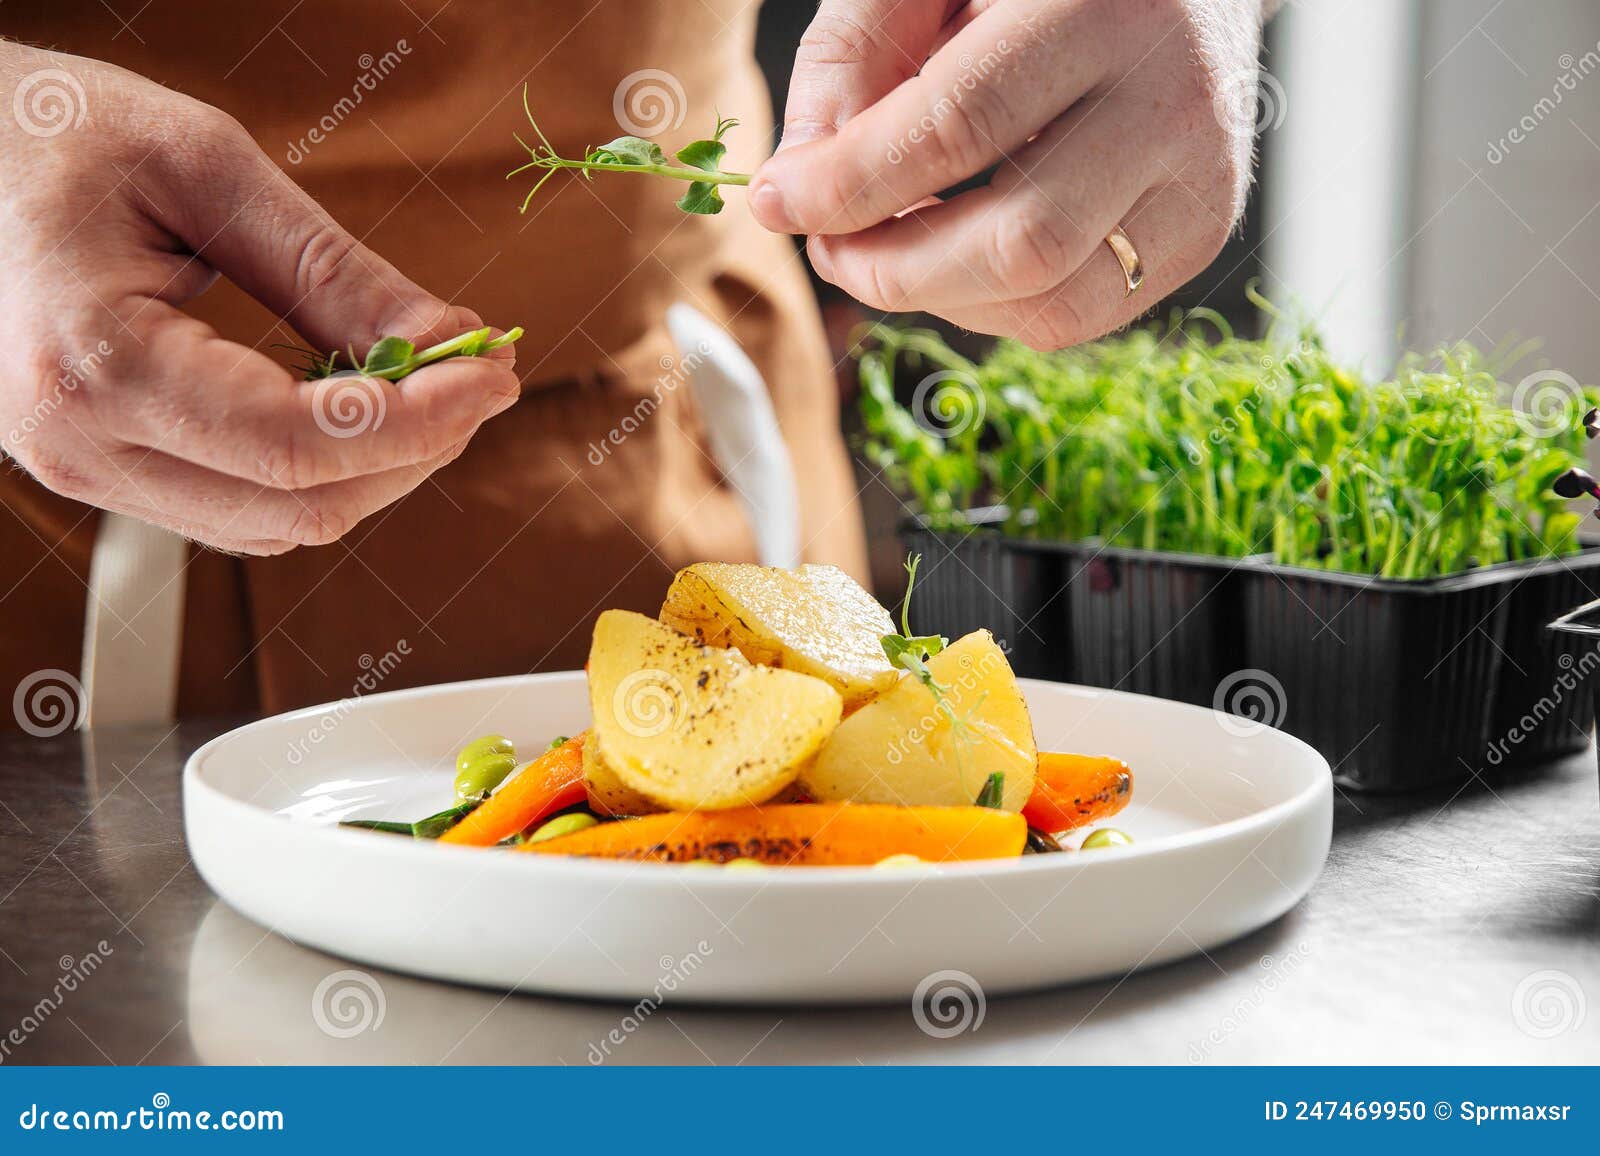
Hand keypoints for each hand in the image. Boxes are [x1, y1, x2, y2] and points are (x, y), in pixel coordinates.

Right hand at [0, 45, 520, 553]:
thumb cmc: (49, 133)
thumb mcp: (206, 169)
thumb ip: (333, 272)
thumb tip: (446, 344)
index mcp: (96, 367)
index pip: (300, 446)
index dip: (421, 421)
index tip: (494, 372)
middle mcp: (81, 448)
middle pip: (303, 506)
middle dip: (416, 448)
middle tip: (480, 373)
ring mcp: (84, 473)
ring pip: (279, 525)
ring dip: (376, 467)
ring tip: (429, 383)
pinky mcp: (103, 471)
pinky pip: (242, 508)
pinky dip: (320, 469)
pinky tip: (356, 404)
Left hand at [752, 0, 1264, 347]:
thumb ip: (852, 55)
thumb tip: (800, 186)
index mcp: (1104, 6)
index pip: (959, 125)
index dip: (852, 181)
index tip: (778, 200)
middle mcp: (1174, 99)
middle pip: (1016, 243)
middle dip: (892, 268)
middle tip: (829, 244)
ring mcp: (1202, 179)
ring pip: (1049, 304)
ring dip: (938, 298)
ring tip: (891, 244)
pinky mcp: (1202, 234)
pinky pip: (1074, 318)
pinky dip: (990, 306)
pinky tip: (959, 251)